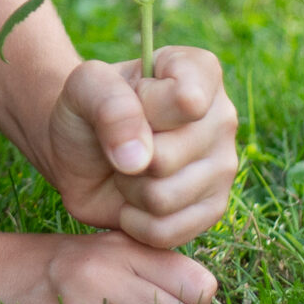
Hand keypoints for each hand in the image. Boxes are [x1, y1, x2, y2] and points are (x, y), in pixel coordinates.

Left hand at [41, 46, 238, 247]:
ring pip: (164, 198)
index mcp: (200, 71)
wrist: (80, 154)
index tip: (130, 99)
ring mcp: (224, 167)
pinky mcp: (214, 210)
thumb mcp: (84, 88)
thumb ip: (109, 104)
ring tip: (127, 170)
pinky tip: (132, 201)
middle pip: (167, 158)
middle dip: (126, 157)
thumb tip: (140, 159)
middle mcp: (222, 117)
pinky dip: (135, 222)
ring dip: (128, 190)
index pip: (185, 101)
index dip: (142, 108)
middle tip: (121, 143)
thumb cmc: (87, 112)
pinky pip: (167, 232)